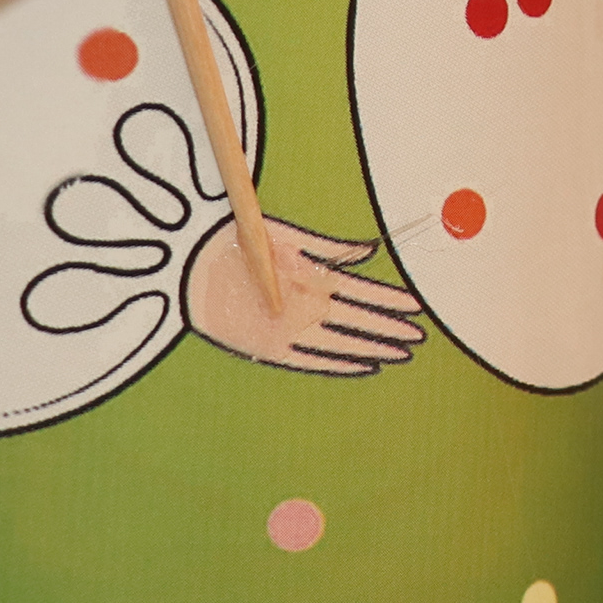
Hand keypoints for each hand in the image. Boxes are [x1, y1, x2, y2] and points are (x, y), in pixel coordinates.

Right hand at [186, 217, 424, 372]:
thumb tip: (369, 250)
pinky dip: (344, 364)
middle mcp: (303, 310)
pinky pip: (316, 362)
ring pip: (344, 346)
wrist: (183, 273)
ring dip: (375, 349)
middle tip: (419, 335)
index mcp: (309, 278)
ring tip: (402, 352)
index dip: (393, 301)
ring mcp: (288, 334)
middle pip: (360, 323)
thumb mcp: (284, 237)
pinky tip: (366, 365)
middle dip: (392, 329)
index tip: (417, 307)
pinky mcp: (271, 350)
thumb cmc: (233, 243)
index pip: (364, 293)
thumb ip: (330, 249)